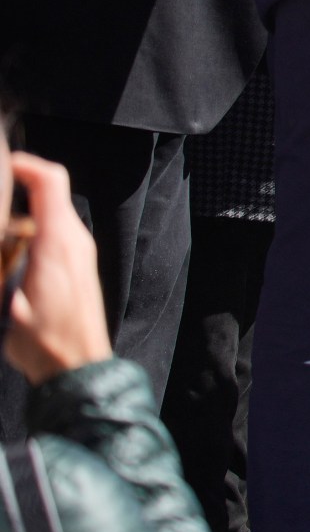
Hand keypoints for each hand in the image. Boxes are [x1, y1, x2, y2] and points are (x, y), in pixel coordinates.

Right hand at [4, 155, 113, 384]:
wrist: (79, 368)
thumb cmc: (45, 340)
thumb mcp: (6, 302)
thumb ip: (0, 266)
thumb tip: (4, 236)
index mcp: (59, 241)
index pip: (50, 180)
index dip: (24, 163)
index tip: (0, 163)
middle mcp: (74, 240)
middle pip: (45, 195)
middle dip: (12, 195)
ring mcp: (78, 252)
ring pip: (44, 218)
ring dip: (17, 221)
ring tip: (0, 246)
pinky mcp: (75, 266)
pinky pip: (49, 238)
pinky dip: (26, 239)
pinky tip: (7, 263)